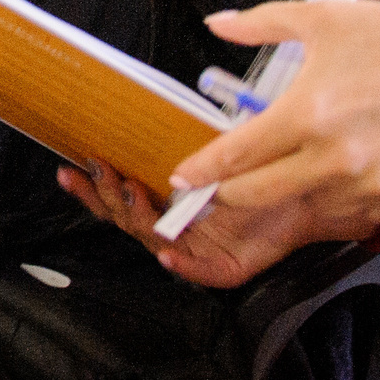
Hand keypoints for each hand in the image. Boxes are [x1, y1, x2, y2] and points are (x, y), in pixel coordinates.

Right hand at [56, 159, 334, 288]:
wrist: (308, 189)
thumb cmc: (263, 167)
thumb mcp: (213, 147)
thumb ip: (180, 138)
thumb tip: (147, 108)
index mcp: (168, 202)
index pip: (121, 196)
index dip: (95, 184)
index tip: (71, 165)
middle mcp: (176, 227)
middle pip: (126, 219)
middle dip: (105, 195)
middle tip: (95, 171)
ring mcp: (196, 250)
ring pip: (153, 240)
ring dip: (137, 217)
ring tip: (130, 193)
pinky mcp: (223, 269)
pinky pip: (196, 271)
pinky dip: (181, 265)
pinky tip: (166, 253)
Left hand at [154, 0, 379, 281]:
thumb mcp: (324, 19)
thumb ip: (262, 24)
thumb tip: (219, 25)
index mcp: (306, 115)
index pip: (232, 159)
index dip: (200, 172)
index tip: (183, 179)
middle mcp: (333, 160)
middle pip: (253, 197)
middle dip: (234, 188)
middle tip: (236, 174)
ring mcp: (370, 189)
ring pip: (305, 207)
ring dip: (296, 190)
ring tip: (315, 156)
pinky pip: (355, 213)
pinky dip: (346, 196)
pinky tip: (358, 164)